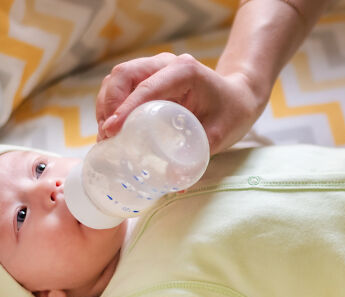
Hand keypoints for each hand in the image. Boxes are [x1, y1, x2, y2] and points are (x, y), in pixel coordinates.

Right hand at [96, 53, 266, 154]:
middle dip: (108, 105)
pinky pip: (121, 87)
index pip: (147, 87)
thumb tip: (172, 183)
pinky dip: (111, 106)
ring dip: (106, 106)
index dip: (125, 108)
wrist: (238, 98)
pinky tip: (111, 129)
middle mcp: (166, 64)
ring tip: (106, 137)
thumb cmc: (232, 112)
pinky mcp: (148, 79)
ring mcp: (154, 69)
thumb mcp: (219, 135)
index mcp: (184, 72)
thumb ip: (197, 156)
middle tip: (107, 137)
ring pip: (117, 79)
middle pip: (123, 75)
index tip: (111, 131)